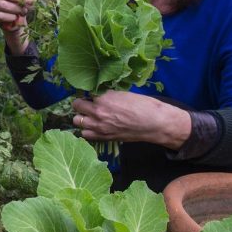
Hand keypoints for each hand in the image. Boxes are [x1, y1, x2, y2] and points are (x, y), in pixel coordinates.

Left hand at [71, 91, 191, 149]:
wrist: (155, 123)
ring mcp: (99, 127)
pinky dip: (87, 130)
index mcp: (103, 98)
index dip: (87, 94)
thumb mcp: (123, 94)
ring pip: (78, 122)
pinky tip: (94, 127)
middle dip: (81, 104)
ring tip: (90, 116)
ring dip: (82, 118)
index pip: (84, 93)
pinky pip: (85, 134)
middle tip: (88, 104)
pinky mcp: (104, 137)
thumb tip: (98, 95)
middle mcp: (97, 112)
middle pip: (76, 107)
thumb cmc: (144, 105)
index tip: (90, 94)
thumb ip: (107, 95)